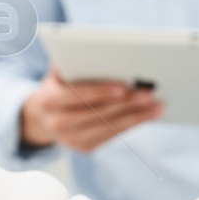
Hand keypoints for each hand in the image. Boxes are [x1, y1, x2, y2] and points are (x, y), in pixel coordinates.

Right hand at [18, 66, 162, 153]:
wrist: (43, 117)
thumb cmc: (57, 86)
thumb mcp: (56, 73)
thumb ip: (67, 64)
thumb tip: (83, 51)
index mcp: (49, 101)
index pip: (77, 95)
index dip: (100, 91)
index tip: (123, 86)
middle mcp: (58, 124)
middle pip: (97, 113)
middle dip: (125, 104)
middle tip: (148, 94)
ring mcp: (71, 140)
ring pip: (109, 127)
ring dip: (136, 117)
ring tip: (156, 106)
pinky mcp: (85, 148)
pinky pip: (112, 135)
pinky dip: (132, 124)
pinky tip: (148, 115)